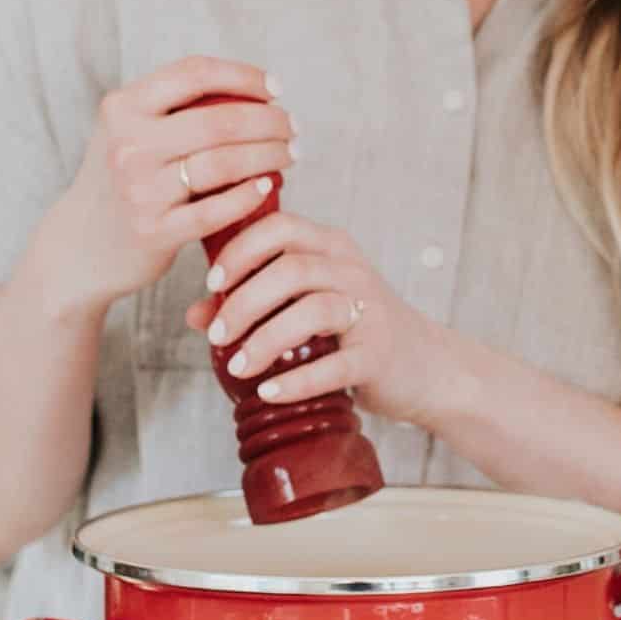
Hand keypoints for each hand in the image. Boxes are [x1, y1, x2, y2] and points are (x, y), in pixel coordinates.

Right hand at [48, 56, 296, 314]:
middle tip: (292, 128)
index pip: (194, 74)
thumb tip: (250, 88)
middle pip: (218, 120)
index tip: (275, 89)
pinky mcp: (154, 231)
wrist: (80, 245)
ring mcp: (139, 190)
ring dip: (268, 155)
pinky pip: (216, 209)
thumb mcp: (128, 131)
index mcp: (123, 108)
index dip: (243, 76)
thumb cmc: (122, 180)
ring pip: (223, 163)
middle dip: (268, 121)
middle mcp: (128, 144)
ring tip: (290, 154)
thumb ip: (171, 107)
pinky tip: (267, 186)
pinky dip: (248, 195)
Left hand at [183, 208, 449, 426]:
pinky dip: (296, 381)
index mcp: (332, 248)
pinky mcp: (378, 354)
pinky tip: (269, 392)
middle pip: (291, 268)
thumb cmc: (355, 330)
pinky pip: (335, 365)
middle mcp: (352, 271)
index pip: (280, 227)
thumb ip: (255, 302)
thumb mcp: (308, 304)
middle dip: (244, 301)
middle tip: (217, 335)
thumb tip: (196, 315)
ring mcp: (370, 311)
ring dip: (265, 340)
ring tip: (238, 367)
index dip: (240, 250)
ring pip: (312, 311)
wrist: (424, 366)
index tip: (213, 282)